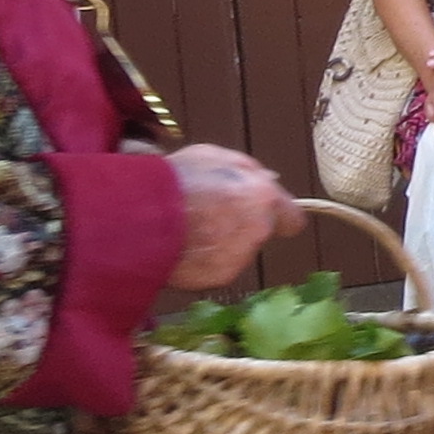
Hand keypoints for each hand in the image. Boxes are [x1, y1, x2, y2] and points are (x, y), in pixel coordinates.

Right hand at [163, 143, 300, 290]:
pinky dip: (205, 262)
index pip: (293, 219)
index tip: (267, 216)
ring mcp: (239, 256)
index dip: (279, 217)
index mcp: (263, 196)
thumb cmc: (176, 179)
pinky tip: (184, 247)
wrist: (140, 215)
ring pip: (238, 252)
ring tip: (191, 230)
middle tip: (211, 217)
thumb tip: (268, 180)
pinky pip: (218, 268)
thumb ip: (248, 171)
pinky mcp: (219, 277)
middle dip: (243, 226)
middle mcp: (258, 229)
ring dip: (222, 244)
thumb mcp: (215, 157)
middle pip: (260, 233)